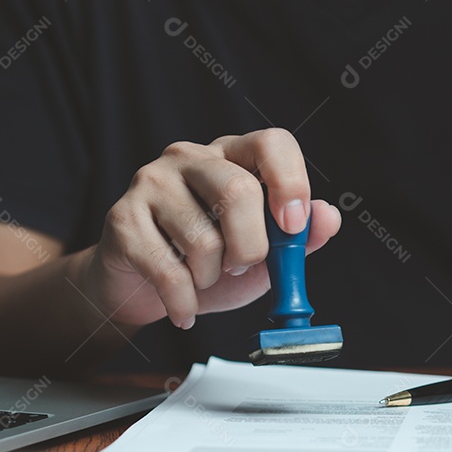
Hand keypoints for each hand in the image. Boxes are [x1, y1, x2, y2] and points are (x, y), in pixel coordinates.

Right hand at [79, 129, 340, 329]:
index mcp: (230, 157)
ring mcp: (151, 182)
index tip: (293, 227)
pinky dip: (183, 302)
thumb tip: (329, 218)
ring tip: (200, 281)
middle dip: (250, 249)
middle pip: (238, 191)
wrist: (141, 290)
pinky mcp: (123, 217)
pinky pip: (167, 270)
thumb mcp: (260, 256)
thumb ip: (296, 240)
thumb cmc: (202, 265)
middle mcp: (190, 158)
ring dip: (210, 279)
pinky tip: (183, 307)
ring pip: (203, 239)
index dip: (290, 182)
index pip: (270, 144)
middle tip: (241, 268)